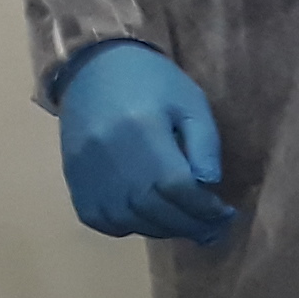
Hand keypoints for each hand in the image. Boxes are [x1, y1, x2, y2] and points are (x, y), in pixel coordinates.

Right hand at [58, 41, 232, 242]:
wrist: (93, 67)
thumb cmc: (152, 81)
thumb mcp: (190, 102)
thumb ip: (204, 144)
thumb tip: (209, 187)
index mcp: (142, 130)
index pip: (177, 186)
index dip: (203, 208)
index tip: (225, 215)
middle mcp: (111, 158)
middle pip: (153, 209)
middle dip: (188, 225)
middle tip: (212, 230)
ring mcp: (87, 174)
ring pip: (129, 221)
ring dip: (162, 229)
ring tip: (186, 225)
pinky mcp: (74, 182)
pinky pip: (101, 221)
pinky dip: (129, 227)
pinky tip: (149, 219)